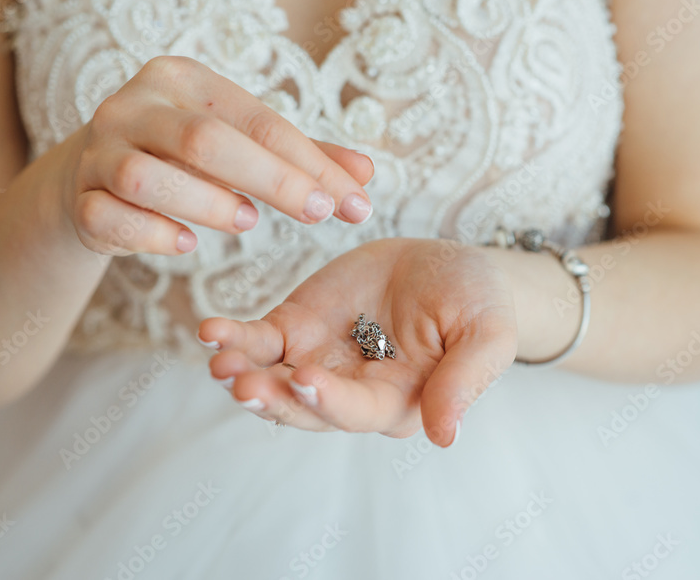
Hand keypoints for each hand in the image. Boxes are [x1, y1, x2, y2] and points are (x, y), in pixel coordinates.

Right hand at [58, 55, 374, 256]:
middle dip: (271, 179)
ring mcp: (98, 152)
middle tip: (317, 214)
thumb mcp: (241, 144)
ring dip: (206, 203)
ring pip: (148, 177)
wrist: (96, 174)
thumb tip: (367, 174)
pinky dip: (153, 235)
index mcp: (182, 79)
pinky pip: (112, 219)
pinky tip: (187, 245)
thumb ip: (300, 156)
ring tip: (246, 221)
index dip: (310, 163)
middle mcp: (133, 105)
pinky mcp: (80, 200)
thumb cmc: (185, 155)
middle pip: (204, 139)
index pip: (258, 120)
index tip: (355, 202)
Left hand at [200, 239, 517, 446]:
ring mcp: (318, 361)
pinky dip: (234, 339)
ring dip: (244, 374)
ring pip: (272, 379)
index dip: (330, 400)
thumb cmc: (477, 300)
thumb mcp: (487, 332)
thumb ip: (466, 380)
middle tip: (244, 383)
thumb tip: (445, 435)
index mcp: (398, 401)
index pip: (357, 411)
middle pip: (303, 406)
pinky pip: (258, 341)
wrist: (446, 264)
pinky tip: (212, 331)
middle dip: (273, 397)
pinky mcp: (295, 329)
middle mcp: (350, 391)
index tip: (306, 379)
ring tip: (221, 360)